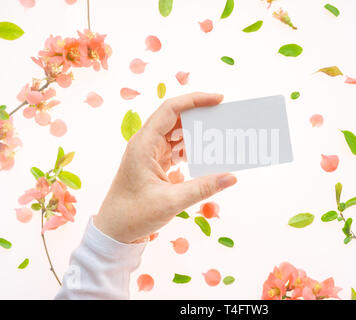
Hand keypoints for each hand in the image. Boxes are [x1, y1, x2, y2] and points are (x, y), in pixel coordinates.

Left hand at [94, 92, 236, 242]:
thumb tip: (232, 177)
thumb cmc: (134, 215)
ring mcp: (149, 154)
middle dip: (199, 115)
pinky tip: (206, 155)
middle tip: (223, 117)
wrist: (114, 232)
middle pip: (175, 118)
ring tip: (218, 135)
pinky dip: (191, 150)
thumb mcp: (171, 201)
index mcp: (144, 144)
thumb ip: (203, 188)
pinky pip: (176, 150)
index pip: (171, 109)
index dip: (196, 100)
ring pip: (176, 134)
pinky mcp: (154, 165)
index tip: (219, 100)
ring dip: (196, 134)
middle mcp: (146, 144)